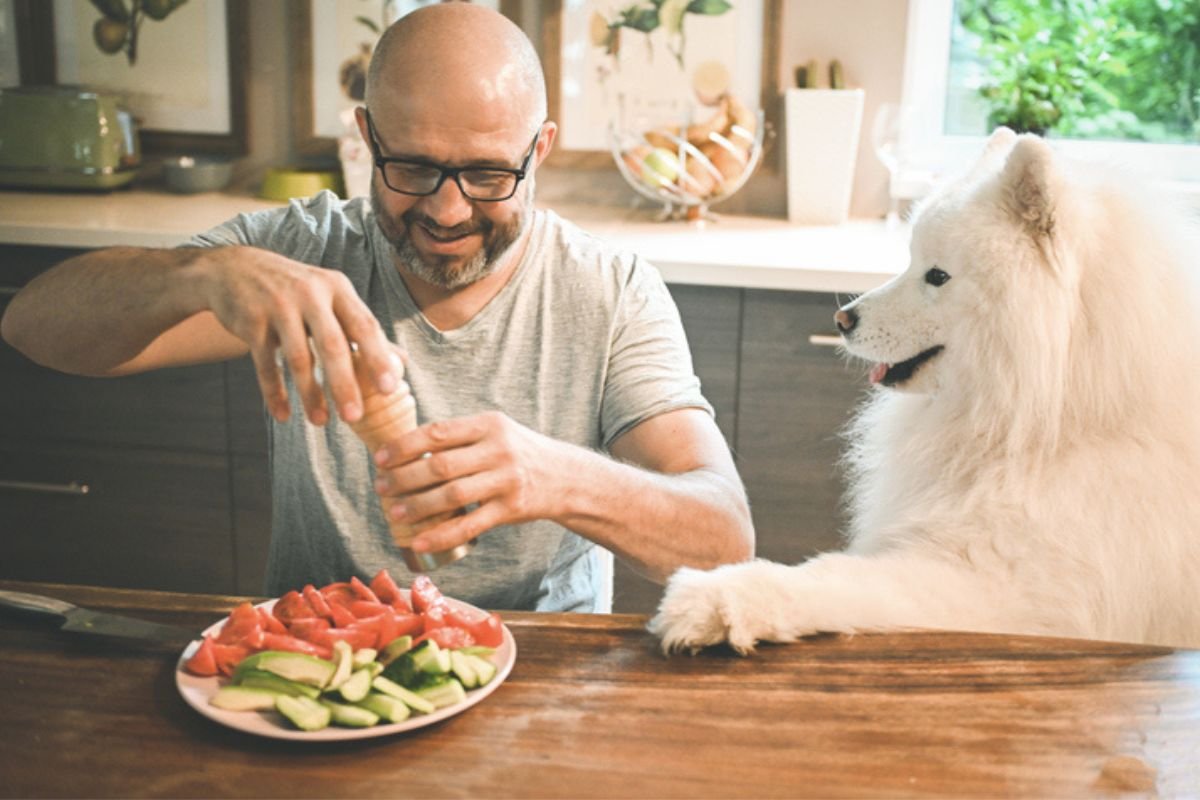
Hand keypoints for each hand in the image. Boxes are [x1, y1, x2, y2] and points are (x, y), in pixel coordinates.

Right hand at [203, 246, 401, 423]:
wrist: (233, 268)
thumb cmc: (295, 290)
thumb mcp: (331, 298)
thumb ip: (363, 328)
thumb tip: (403, 361)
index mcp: (337, 288)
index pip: (364, 326)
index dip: (378, 359)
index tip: (391, 390)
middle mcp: (310, 294)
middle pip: (333, 345)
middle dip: (344, 384)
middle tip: (354, 417)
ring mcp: (278, 307)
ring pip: (299, 358)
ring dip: (310, 394)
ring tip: (321, 422)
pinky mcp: (252, 322)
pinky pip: (266, 364)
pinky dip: (274, 392)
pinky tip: (283, 415)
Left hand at [371, 411, 568, 552]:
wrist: (565, 476)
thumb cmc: (519, 453)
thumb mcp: (496, 432)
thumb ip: (461, 436)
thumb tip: (406, 448)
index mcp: (489, 424)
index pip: (438, 432)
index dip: (404, 446)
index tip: (381, 458)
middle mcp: (498, 449)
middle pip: (440, 465)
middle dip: (404, 478)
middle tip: (381, 487)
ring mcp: (506, 480)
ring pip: (452, 495)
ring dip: (417, 506)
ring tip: (393, 512)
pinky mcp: (511, 508)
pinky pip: (470, 525)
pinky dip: (441, 534)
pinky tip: (419, 540)